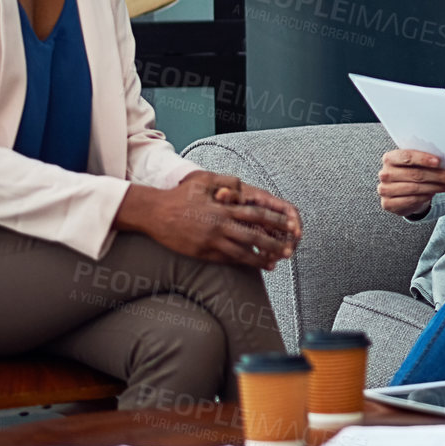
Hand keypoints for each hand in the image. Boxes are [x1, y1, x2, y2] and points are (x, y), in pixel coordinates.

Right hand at [116, 171, 296, 269]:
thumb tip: (244, 187)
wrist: (154, 213)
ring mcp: (210, 241)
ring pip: (242, 253)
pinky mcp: (202, 253)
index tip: (290, 226)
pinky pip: (226, 260)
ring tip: (275, 263)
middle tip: (290, 250)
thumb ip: (227, 182)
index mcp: (223, 208)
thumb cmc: (179, 195)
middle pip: (254, 236)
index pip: (257, 215)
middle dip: (274, 244)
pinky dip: (241, 264)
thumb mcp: (203, 181)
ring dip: (260, 259)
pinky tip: (251, 265)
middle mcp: (220, 226)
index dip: (276, 221)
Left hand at [211, 180, 302, 249]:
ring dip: (278, 248)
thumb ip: (225, 195)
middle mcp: (267, 210)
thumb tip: (222, 193)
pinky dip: (268, 250)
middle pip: (287, 226)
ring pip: (279, 236)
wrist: (213, 200)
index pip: (287, 209)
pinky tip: (263, 258)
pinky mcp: (257, 230)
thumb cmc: (221, 195)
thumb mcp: (224, 194)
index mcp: (263, 199)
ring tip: (273, 259)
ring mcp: (263, 221)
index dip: (294, 221)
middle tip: (287, 253)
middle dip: (289, 240)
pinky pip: (268, 242)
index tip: (297, 233)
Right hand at [378, 149, 444, 216]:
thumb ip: (424, 160)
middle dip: (437, 175)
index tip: (439, 161)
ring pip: (415, 188)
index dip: (423, 159)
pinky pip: (411, 200)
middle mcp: (385, 173)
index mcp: (390, 158)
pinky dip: (426, 196)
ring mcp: (384, 189)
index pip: (407, 156)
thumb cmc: (411, 173)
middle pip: (414, 174)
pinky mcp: (388, 203)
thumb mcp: (415, 164)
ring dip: (435, 187)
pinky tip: (435, 193)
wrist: (400, 193)